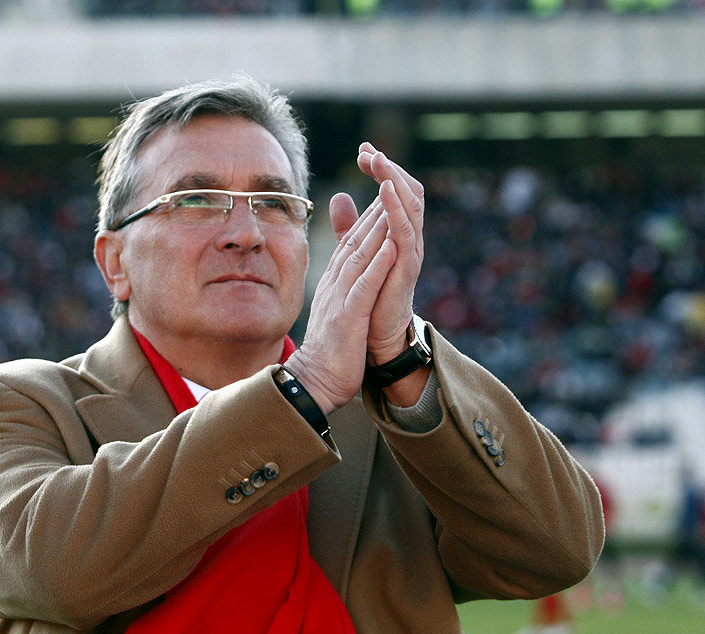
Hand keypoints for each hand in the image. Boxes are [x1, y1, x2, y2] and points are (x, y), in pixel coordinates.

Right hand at [285, 196, 397, 413]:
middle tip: (388, 178)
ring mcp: (340, 299)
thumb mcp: (336, 306)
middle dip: (374, 208)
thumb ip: (343, 279)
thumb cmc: (329, 347)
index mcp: (335, 281)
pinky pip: (364, 287)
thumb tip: (349, 260)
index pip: (354, 240)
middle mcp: (335, 283)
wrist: (314, 381)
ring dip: (377, 227)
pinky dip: (377, 265)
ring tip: (392, 200)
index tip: (386, 188)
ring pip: (360, 256)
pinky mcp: (347, 318)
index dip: (370, 213)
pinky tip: (390, 246)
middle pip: (357, 240)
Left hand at [331, 142, 424, 364]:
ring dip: (394, 180)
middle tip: (369, 150)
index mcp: (395, 234)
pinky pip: (406, 233)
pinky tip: (384, 190)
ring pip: (410, 207)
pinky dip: (396, 209)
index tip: (362, 150)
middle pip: (408, 192)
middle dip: (389, 168)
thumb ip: (349, 227)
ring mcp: (410, 254)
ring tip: (378, 160)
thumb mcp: (354, 255)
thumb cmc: (366, 300)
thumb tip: (339, 196)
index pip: (394, 191)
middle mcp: (408, 240)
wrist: (371, 341)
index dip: (381, 168)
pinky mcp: (405, 270)